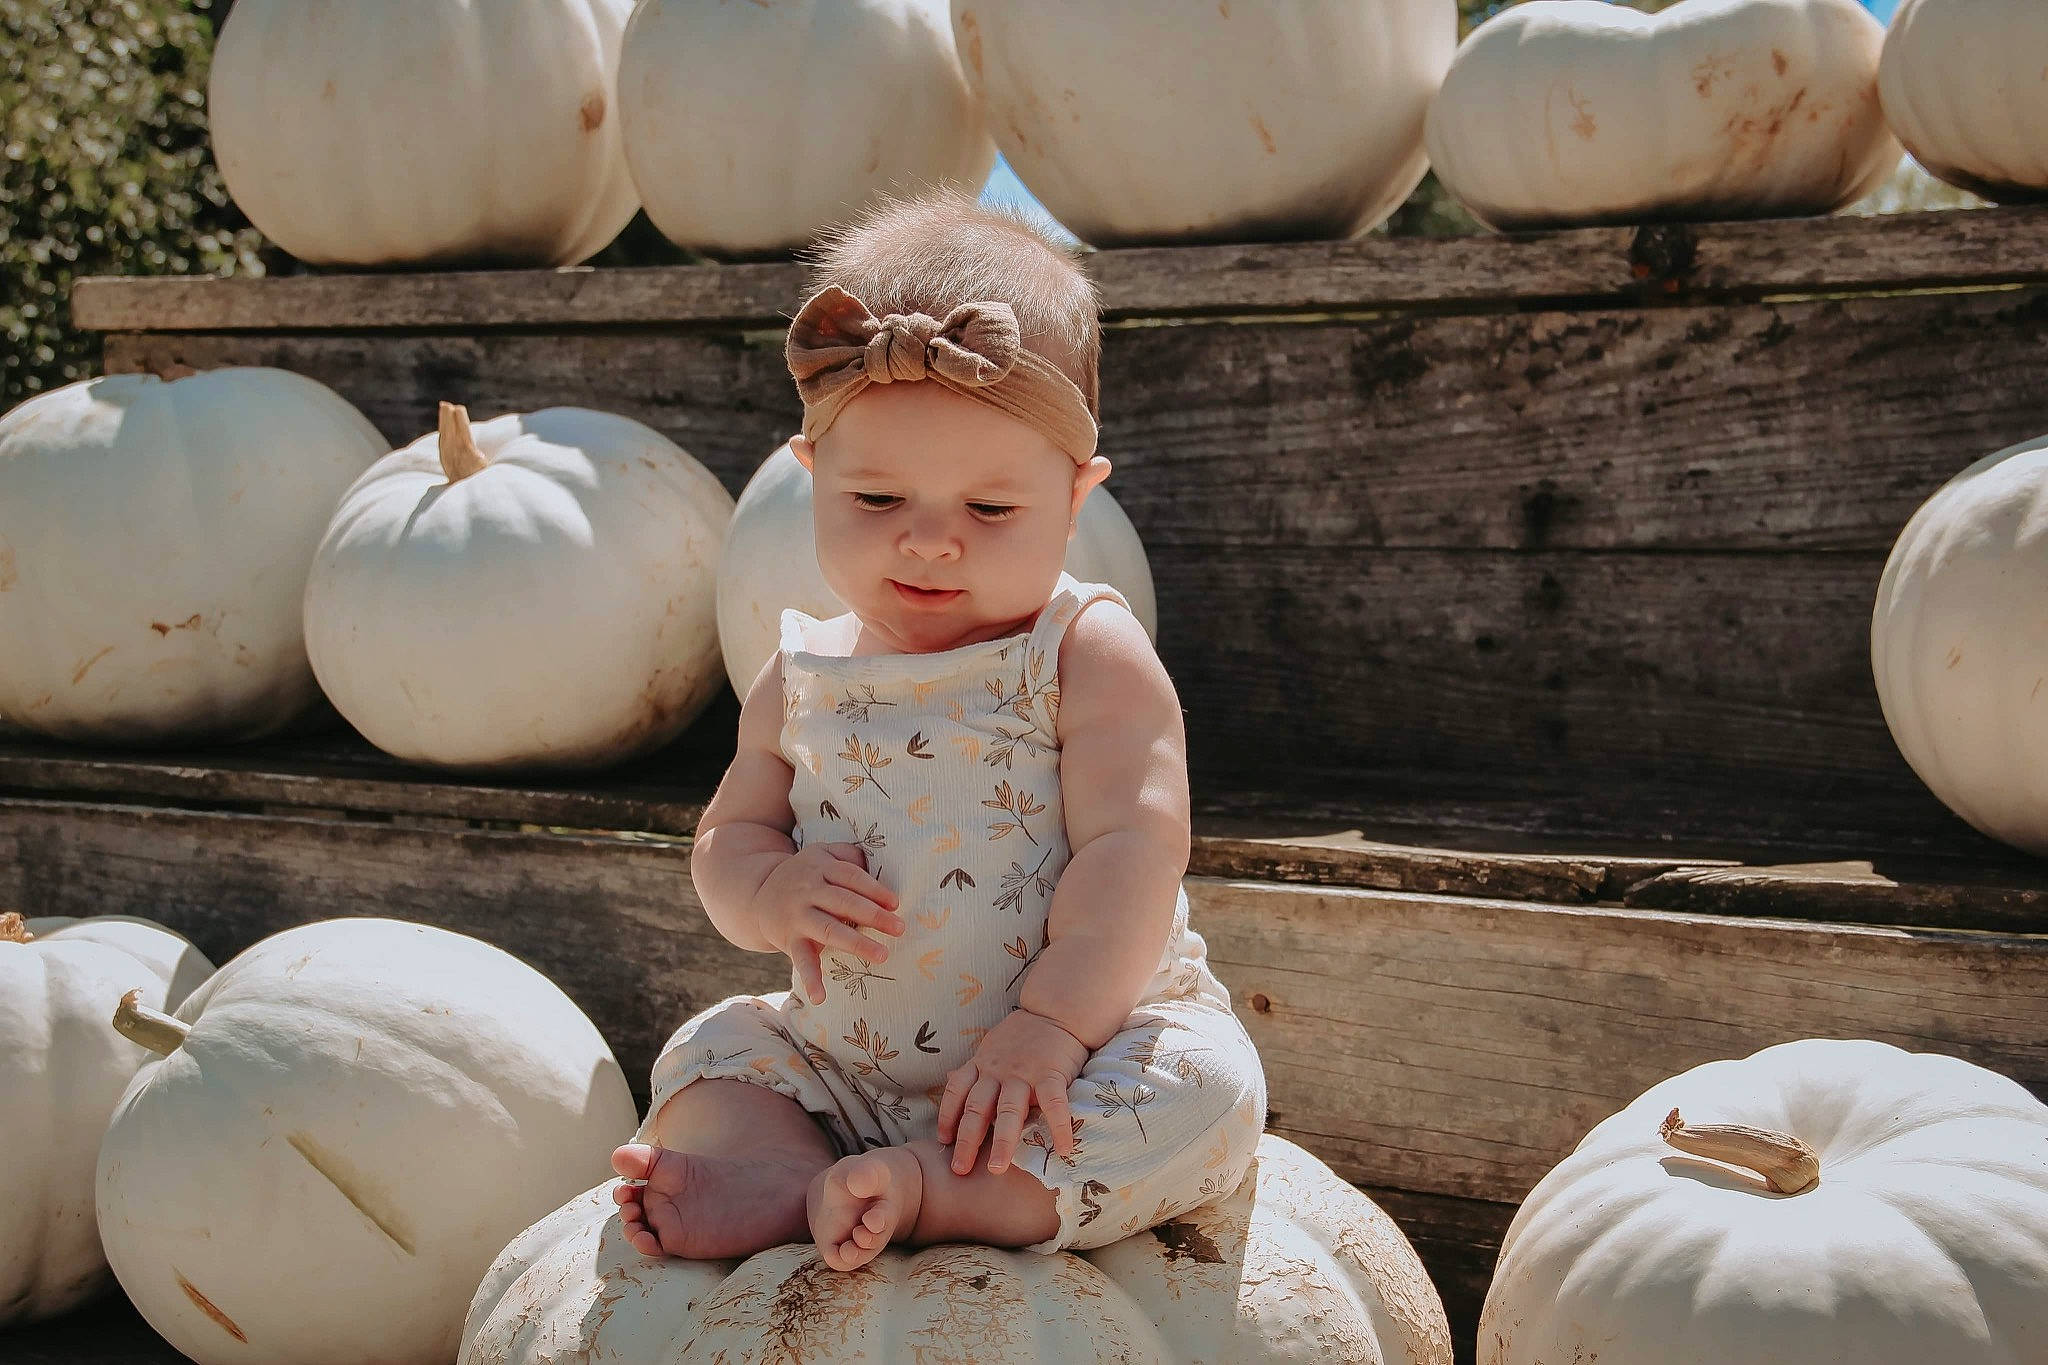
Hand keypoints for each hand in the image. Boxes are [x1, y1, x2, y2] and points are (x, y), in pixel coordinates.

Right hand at [750, 843, 903, 1004]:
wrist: (756, 895)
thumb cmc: (805, 874)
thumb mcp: (822, 853)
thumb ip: (848, 855)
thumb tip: (875, 865)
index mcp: (820, 867)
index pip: (850, 876)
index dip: (873, 889)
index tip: (895, 903)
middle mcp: (807, 891)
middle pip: (843, 901)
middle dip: (873, 915)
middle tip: (899, 928)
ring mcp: (797, 916)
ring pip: (828, 929)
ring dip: (856, 943)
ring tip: (882, 955)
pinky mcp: (789, 940)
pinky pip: (801, 960)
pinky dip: (811, 979)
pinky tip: (820, 997)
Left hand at [937, 1008, 1089, 1176]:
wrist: (1056, 1011)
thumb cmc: (1023, 1034)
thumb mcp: (990, 1046)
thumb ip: (975, 1068)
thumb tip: (950, 1080)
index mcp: (982, 1064)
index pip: (956, 1091)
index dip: (947, 1116)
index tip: (942, 1140)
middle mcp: (998, 1071)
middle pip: (977, 1108)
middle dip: (966, 1140)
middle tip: (959, 1170)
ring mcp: (1024, 1073)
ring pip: (1008, 1111)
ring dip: (1002, 1142)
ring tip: (996, 1169)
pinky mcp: (1051, 1074)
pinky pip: (1054, 1104)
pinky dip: (1059, 1127)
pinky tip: (1063, 1150)